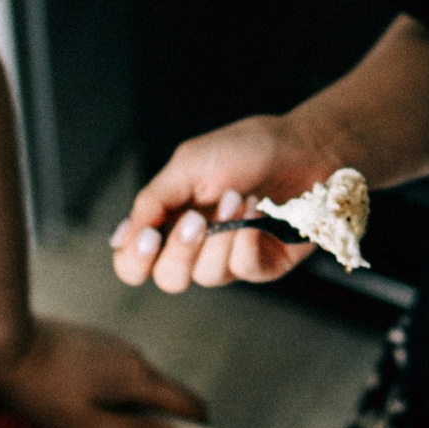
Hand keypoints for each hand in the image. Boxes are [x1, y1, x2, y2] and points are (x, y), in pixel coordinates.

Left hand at [0, 318, 205, 427]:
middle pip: (163, 392)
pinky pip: (112, 371)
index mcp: (137, 376)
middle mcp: (130, 355)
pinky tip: (81, 407)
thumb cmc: (37, 392)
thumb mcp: (84, 424)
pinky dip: (110, 392)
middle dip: (161, 421)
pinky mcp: (86, 341)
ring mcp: (108, 344)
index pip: (188, 401)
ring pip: (135, 381)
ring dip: (131, 406)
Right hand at [109, 114, 346, 292]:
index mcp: (169, 219)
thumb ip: (153, 200)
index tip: (151, 235)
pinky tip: (257, 212)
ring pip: (205, 276)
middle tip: (198, 219)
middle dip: (181, 250)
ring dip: (221, 235)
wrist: (305, 149)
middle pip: (167, 278)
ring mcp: (228, 258)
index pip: (133, 260)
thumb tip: (122, 237)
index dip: (134, 258)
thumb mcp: (190, 163)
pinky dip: (247, 238)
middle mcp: (195, 245)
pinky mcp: (261, 265)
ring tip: (238, 198)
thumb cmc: (248, 149)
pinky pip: (242, 268)